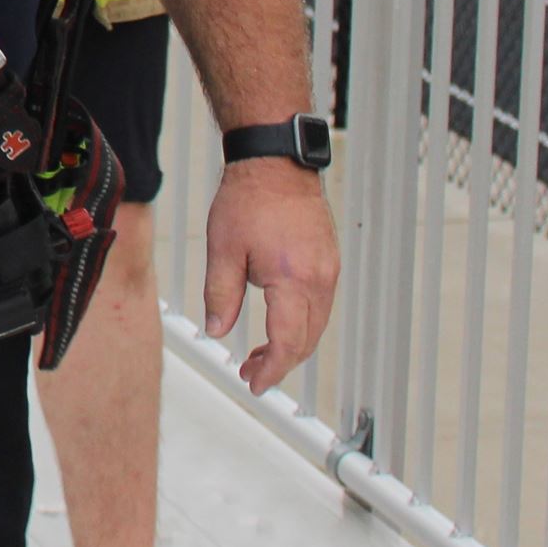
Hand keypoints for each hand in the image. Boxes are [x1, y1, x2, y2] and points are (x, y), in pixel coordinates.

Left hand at [202, 156, 338, 394]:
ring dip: (292, 345)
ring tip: (260, 355)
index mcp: (293, 279)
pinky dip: (301, 324)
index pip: (287, 342)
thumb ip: (221, 295)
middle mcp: (319, 278)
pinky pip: (320, 305)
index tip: (255, 384)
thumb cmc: (248, 199)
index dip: (271, 370)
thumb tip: (218, 332)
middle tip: (251, 373)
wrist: (275, 162)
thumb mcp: (223, 250)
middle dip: (280, 363)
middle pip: (306, 340)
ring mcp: (329, 270)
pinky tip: (278, 324)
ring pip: (316, 325)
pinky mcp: (329, 261)